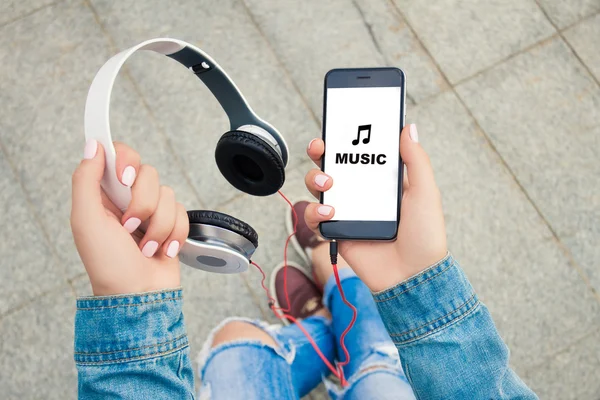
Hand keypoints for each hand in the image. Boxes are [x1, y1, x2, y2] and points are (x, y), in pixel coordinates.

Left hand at [70, 140, 188, 295]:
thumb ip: (86, 180)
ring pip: (168, 194)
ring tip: (145, 247)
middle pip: (148, 173)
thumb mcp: (85, 221)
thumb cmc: (108, 264)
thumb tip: (93, 145)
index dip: (126, 161)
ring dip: (158, 226)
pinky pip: (183, 212)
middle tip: (130, 226)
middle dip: (143, 204)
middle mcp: (127, 198)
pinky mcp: (172, 224)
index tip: (125, 178)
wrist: (139, 296)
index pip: (119, 154)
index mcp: (103, 194)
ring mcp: (151, 211)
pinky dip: (174, 234)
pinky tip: (162, 250)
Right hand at [304, 124, 447, 291]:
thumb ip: (416, 160)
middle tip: (321, 148)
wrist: (412, 276)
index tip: (338, 125)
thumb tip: (408, 127)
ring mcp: (347, 211)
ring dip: (315, 178)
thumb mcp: (425, 192)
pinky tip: (329, 213)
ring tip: (328, 184)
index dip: (346, 137)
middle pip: (332, 165)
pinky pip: (314, 217)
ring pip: (318, 187)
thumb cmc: (425, 235)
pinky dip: (314, 212)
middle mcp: (361, 192)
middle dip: (321, 152)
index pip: (360, 152)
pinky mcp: (336, 232)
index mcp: (382, 179)